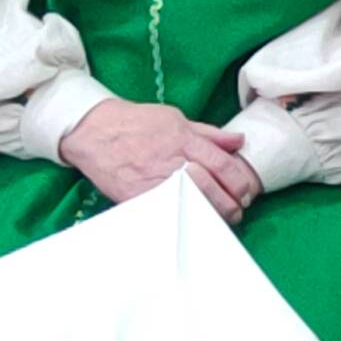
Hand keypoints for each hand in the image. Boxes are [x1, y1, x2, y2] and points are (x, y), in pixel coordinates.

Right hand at [63, 100, 259, 222]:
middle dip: (230, 202)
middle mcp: (172, 160)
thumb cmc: (136, 123)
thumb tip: (238, 141)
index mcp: (184, 139)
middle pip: (211, 186)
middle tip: (238, 210)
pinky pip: (167, 211)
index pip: (222, 164)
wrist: (94, 131)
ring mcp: (154, 180)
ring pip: (192, 202)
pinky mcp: (137, 197)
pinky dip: (183, 218)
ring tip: (221, 218)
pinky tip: (193, 221)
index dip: (239, 181)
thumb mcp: (175, 118)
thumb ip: (209, 133)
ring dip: (211, 213)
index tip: (246, 192)